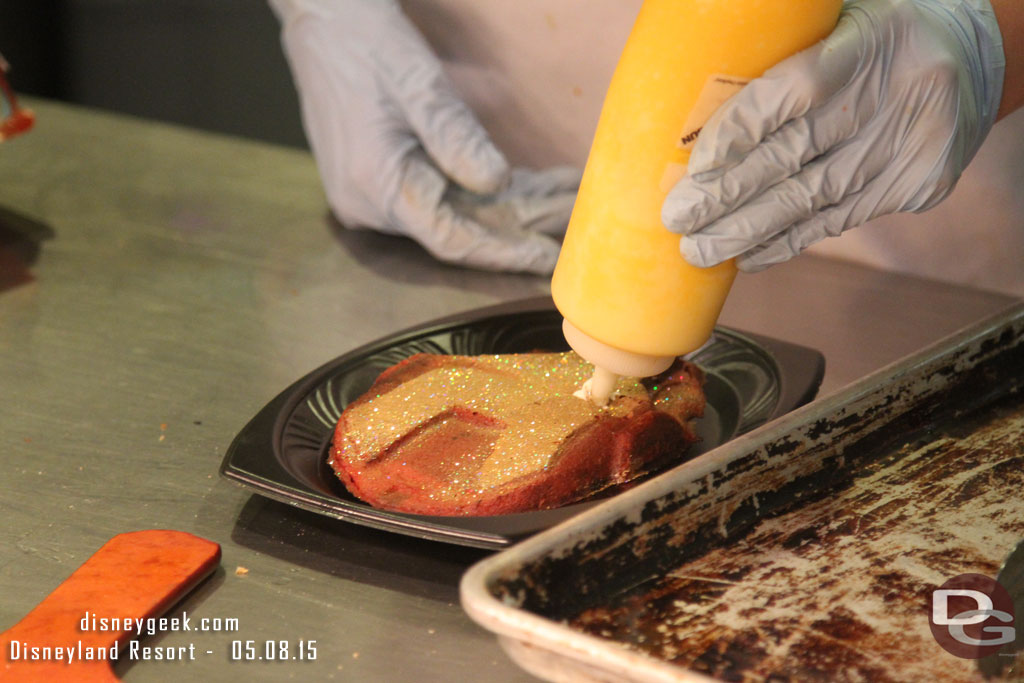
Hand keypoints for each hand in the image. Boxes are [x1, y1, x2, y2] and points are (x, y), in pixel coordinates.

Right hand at [269, 0, 578, 274]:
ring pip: (457, 213)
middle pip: (461, 228)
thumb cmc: (366, 44)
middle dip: (521, 222)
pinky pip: (442, 197)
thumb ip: (457, 138)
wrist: (323, 22)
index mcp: (376, 186)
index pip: (451, 239)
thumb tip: (498, 184)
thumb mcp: (420, 85)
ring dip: (512, 204)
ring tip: (567, 193)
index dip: (505, 252)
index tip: (549, 258)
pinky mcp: (385, 183)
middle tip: (576, 213)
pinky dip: (486, 190)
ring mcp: (376, 197)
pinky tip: (533, 183)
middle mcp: (371, 205)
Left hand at [662, 0, 1003, 271]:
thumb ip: (781, 57)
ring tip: (699, 250)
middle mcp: (895, 95)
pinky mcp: (919, 184)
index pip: (794, 91)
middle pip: (795, 155)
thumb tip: (699, 110)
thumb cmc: (880, 39)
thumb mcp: (837, 24)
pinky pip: (839, 220)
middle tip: (678, 220)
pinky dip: (788, 240)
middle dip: (727, 195)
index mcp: (870, 42)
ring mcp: (910, 146)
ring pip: (813, 199)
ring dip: (748, 230)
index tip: (695, 167)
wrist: (973, 58)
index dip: (740, 132)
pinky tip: (749, 255)